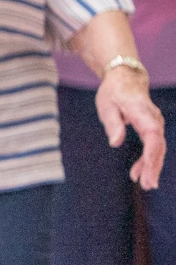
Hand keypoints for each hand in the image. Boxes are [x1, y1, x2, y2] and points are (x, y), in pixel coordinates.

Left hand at [98, 65, 165, 189]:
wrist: (125, 79)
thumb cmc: (113, 92)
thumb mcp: (106, 105)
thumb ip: (112, 123)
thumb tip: (115, 143)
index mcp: (142, 112)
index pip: (152, 135)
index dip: (151, 154)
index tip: (149, 170)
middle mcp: (154, 119)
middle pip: (158, 145)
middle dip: (154, 166)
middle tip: (149, 185)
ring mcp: (155, 124)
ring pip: (157, 148)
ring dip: (152, 166)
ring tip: (145, 184)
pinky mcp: (152, 128)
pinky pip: (153, 146)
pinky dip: (147, 160)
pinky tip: (139, 173)